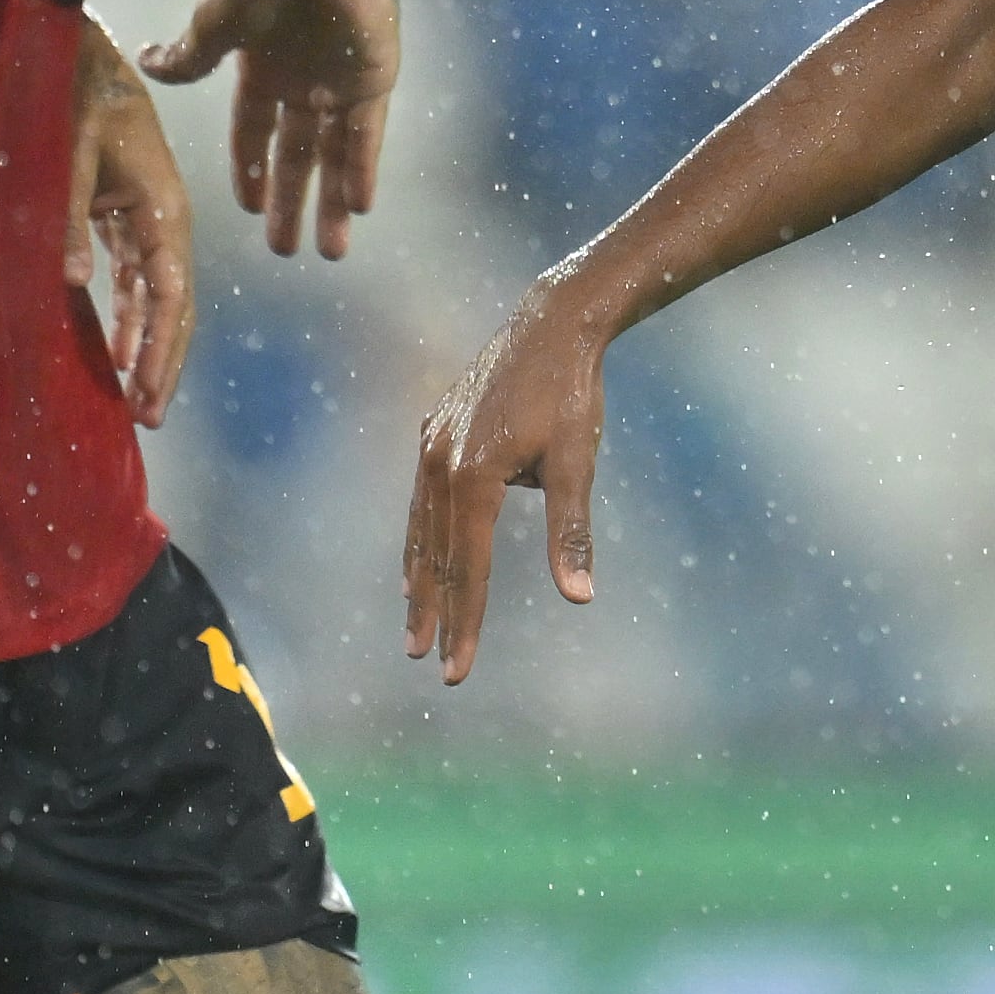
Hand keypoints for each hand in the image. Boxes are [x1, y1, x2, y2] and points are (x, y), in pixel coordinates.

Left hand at [70, 22, 196, 426]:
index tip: (145, 394)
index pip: (170, 296)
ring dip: (149, 347)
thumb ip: (69, 218)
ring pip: (159, 299)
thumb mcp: (69, 154)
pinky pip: (138, 281)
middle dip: (165, 362)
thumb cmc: (79, 99)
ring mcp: (151, 223)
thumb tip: (73, 286)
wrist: (88, 58)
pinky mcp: (130, 220)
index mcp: (164, 210)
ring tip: (138, 400)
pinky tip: (117, 351)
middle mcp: (167, 223)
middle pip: (176, 307)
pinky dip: (130, 319)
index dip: (159, 348)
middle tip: (149, 418)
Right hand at [140, 0, 399, 258]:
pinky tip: (361, 208)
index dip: (250, 172)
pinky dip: (364, 171)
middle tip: (285, 250)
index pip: (254, 135)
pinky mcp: (374, 80)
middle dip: (290, 204)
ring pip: (334, 157)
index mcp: (262, 71)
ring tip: (330, 251)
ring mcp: (339, 84)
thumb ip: (190, 57)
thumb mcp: (216, 26)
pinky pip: (369, 138)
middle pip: (296, 158)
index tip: (247, 210)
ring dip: (332, 203)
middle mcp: (301, 83)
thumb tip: (147, 62)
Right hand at [406, 291, 605, 682]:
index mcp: (473, 476)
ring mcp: (432, 444)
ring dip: (419, 578)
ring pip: (421, 527)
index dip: (465, 622)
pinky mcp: (435, 430)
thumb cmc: (571, 394)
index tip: (457, 670)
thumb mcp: (578, 463)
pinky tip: (418, 557)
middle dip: (434, 612)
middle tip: (428, 661)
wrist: (551, 323)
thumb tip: (580, 598)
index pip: (468, 568)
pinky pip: (421, 497)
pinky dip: (419, 534)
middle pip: (437, 554)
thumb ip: (571, 532)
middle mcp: (440, 463)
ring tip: (414, 623)